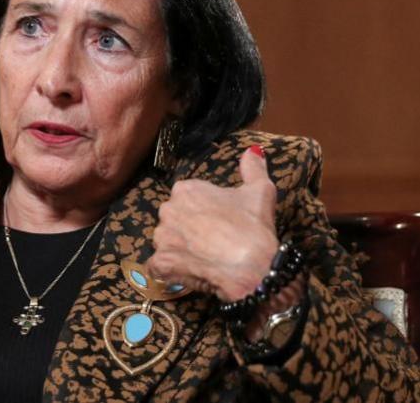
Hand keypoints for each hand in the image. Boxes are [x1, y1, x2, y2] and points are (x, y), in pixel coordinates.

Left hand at [146, 146, 278, 301]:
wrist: (253, 267)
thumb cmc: (254, 226)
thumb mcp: (260, 190)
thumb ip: (253, 167)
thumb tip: (253, 150)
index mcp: (186, 190)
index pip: (188, 198)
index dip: (205, 211)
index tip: (220, 222)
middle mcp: (168, 210)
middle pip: (174, 219)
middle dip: (189, 229)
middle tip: (213, 241)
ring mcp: (161, 238)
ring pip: (166, 242)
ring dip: (179, 249)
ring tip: (204, 258)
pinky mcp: (160, 263)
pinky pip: (159, 266)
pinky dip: (170, 270)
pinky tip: (188, 271)